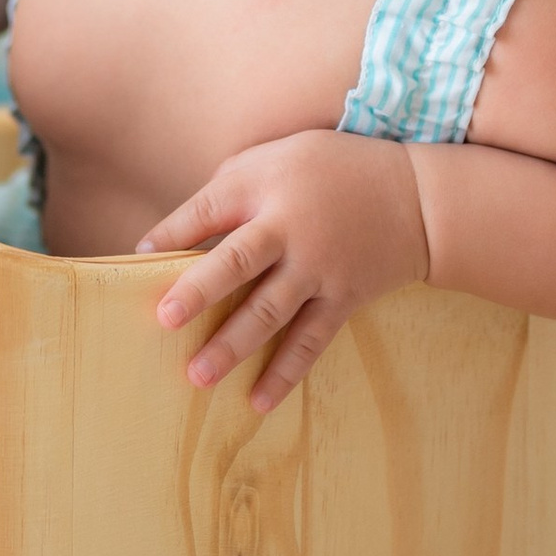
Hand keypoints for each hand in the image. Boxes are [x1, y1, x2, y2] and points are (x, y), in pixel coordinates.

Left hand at [135, 129, 428, 411]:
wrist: (417, 197)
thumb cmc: (333, 169)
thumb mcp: (281, 154)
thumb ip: (233, 186)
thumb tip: (181, 232)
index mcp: (266, 184)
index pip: (208, 209)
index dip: (171, 233)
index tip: (138, 256)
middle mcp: (291, 227)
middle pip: (238, 261)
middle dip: (200, 290)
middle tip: (165, 318)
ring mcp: (318, 268)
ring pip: (269, 311)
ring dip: (232, 345)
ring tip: (197, 376)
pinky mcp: (343, 298)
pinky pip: (309, 341)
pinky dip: (285, 373)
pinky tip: (257, 401)